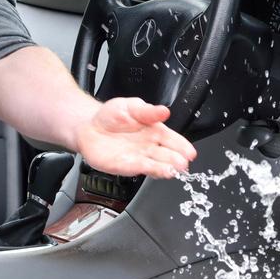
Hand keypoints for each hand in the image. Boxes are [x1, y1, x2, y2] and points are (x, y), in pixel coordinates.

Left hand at [74, 97, 197, 178]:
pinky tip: (158, 171)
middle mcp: (148, 146)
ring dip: (166, 168)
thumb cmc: (111, 116)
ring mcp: (138, 157)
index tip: (190, 151)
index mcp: (154, 130)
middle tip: (184, 163)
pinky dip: (149, 171)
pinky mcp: (125, 166)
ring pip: (155, 164)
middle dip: (176, 159)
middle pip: (166, 155)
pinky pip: (139, 169)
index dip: (182, 145)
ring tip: (174, 170)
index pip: (172, 139)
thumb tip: (164, 111)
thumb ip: (147, 111)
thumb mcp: (130, 106)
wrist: (89, 126)